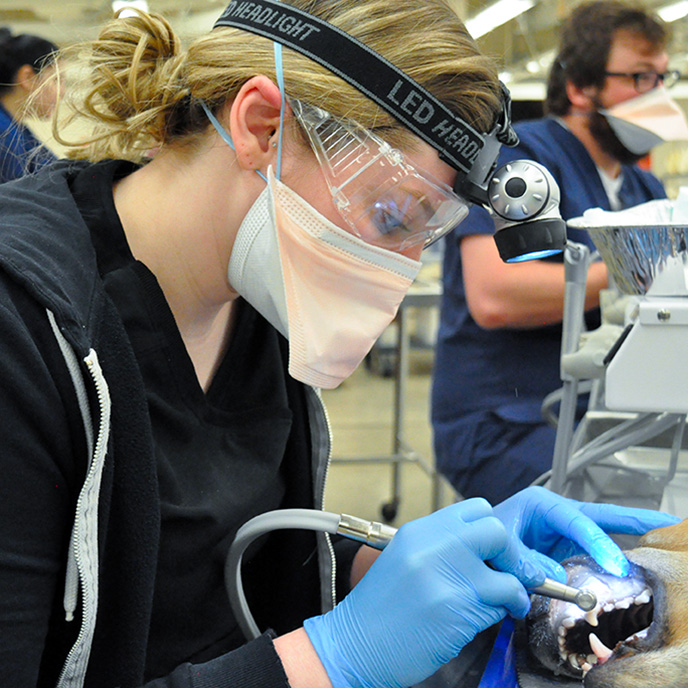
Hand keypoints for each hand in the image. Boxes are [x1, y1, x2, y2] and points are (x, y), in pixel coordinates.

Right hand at [304, 498, 530, 687]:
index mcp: (420, 530)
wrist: (355, 643)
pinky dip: (502, 612)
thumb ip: (442, 546)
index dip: (492, 530)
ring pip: (507, 574)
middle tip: (509, 573)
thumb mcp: (406, 559)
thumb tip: (488, 549)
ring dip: (513, 591)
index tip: (494, 551)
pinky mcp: (457, 609)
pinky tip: (486, 618)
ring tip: (505, 602)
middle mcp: (434, 545)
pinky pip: (500, 605)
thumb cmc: (381, 608)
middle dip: (511, 555)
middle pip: (496, 532)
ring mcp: (446, 576)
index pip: (476, 509)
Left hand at [493, 485, 680, 582]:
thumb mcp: (498, 545)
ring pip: (606, 530)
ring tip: (669, 536)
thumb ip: (522, 560)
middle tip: (670, 526)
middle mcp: (557, 513)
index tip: (616, 565)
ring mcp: (565, 530)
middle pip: (603, 516)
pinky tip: (643, 561)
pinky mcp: (568, 547)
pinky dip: (621, 553)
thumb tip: (552, 576)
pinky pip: (598, 549)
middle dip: (637, 520)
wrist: (473, 546)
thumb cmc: (482, 539)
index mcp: (540, 504)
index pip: (577, 521)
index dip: (598, 542)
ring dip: (636, 535)